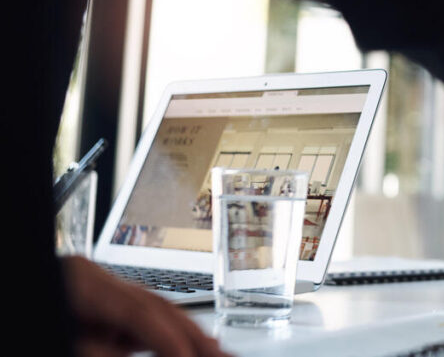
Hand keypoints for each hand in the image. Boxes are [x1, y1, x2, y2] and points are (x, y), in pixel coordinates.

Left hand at [63, 255, 231, 356]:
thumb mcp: (69, 342)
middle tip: (226, 354)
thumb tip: (170, 354)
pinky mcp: (103, 307)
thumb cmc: (33, 319)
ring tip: (217, 352)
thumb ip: (108, 352)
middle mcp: (96, 278)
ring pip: (156, 311)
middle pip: (158, 305)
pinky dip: (165, 337)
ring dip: (187, 336)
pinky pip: (142, 320)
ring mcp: (101, 290)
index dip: (172, 340)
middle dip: (194, 335)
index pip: (143, 310)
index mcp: (84, 279)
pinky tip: (188, 349)